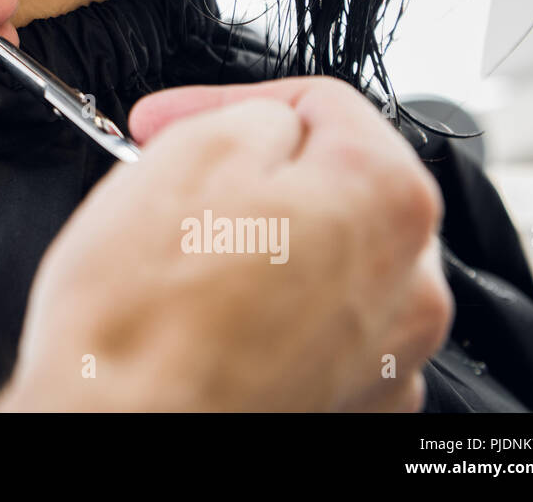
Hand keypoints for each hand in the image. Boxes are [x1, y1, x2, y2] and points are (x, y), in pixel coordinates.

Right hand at [0, 76, 451, 411]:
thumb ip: (252, 115)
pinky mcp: (347, 407)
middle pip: (331, 186)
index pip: (319, 106)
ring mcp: (385, 359)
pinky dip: (269, 314)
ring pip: (323, 261)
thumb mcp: (192, 152)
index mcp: (385, 199)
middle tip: (174, 176)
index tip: (172, 119)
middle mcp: (409, 284)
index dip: (226, 99)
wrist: (124, 433)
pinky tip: (207, 317)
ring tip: (182, 256)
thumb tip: (265, 126)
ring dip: (261, 244)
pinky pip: (315, 331)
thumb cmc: (144, 319)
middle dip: (252, 173)